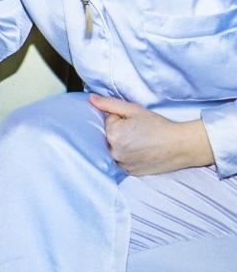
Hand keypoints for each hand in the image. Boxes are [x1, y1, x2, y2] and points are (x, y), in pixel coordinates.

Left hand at [89, 94, 214, 174]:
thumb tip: (91, 99)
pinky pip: (122, 161)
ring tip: (140, 142)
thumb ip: (109, 104)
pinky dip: (127, 156)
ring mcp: (122, 164)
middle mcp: (114, 152)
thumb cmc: (158, 125)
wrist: (180, 145)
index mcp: (113, 135)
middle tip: (138, 133)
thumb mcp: (134, 109)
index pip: (108, 122)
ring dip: (122, 145)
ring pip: (114, 149)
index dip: (121, 119)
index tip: (135, 122)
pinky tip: (140, 152)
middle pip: (109, 136)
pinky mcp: (130, 172)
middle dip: (120, 132)